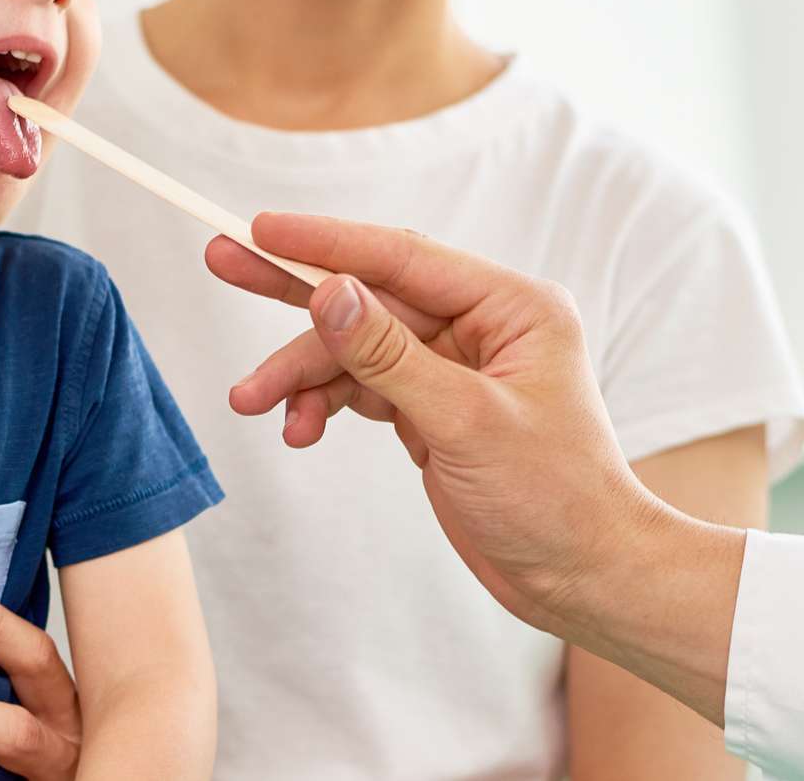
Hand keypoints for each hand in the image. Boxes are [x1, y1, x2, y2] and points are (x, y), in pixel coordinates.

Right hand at [202, 213, 668, 633]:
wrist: (580, 577)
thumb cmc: (554, 497)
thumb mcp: (464, 422)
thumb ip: (389, 354)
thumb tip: (329, 291)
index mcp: (513, 308)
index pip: (403, 258)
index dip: (327, 242)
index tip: (260, 227)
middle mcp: (484, 327)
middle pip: (370, 296)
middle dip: (295, 293)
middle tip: (222, 260)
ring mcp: (454, 368)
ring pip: (356, 349)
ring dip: (301, 375)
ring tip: (250, 403)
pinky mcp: (433, 409)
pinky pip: (362, 387)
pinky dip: (324, 405)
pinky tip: (297, 429)